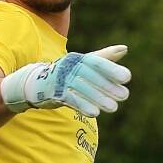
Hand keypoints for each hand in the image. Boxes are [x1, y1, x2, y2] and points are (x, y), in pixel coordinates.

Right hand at [1, 45, 131, 117]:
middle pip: (91, 76)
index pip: (96, 63)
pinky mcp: (53, 93)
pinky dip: (82, 105)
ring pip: (82, 88)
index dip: (111, 69)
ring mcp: (60, 80)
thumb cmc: (65, 73)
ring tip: (113, 108)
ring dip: (98, 98)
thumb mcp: (83, 64)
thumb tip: (125, 48)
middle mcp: (68, 67)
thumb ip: (104, 58)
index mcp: (77, 58)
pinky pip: (70, 99)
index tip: (127, 77)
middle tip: (125, 95)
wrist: (35, 83)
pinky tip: (95, 113)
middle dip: (108, 86)